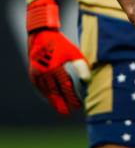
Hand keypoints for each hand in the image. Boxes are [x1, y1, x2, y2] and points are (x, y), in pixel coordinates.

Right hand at [27, 0, 89, 114]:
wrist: (41, 35)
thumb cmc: (60, 43)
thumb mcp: (73, 52)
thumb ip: (81, 66)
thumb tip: (88, 80)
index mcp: (55, 68)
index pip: (65, 87)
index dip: (72, 97)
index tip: (78, 105)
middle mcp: (45, 73)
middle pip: (54, 92)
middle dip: (61, 103)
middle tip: (67, 113)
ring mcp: (37, 73)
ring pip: (46, 90)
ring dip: (53, 100)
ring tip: (60, 108)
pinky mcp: (33, 73)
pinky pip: (39, 86)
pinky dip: (45, 93)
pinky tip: (50, 97)